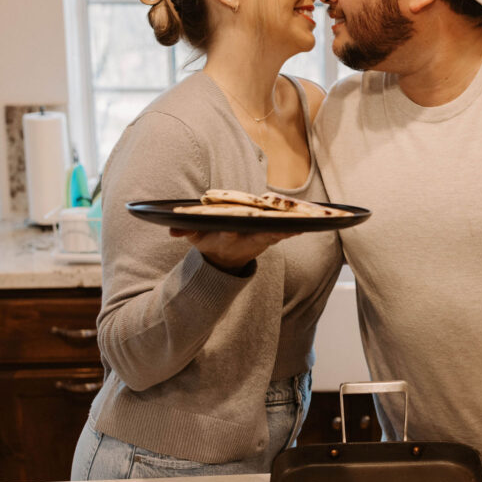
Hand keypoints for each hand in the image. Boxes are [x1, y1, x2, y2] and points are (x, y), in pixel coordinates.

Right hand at [169, 228, 298, 271]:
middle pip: (260, 235)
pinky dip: (295, 229)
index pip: (229, 235)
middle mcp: (246, 241)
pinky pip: (285, 232)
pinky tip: (310, 223)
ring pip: (277, 234)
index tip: (233, 229)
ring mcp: (260, 240)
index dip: (231, 232)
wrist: (224, 258)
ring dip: (289, 230)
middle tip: (285, 226)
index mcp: (228, 239)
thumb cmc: (210, 240)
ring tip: (305, 222)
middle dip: (271, 231)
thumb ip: (185, 231)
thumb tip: (170, 229)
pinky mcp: (271, 237)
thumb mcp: (196, 238)